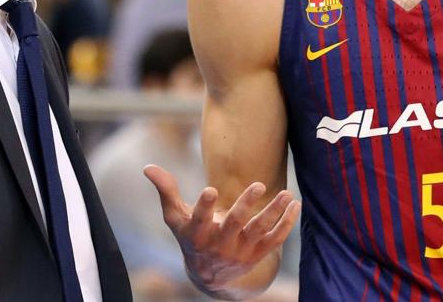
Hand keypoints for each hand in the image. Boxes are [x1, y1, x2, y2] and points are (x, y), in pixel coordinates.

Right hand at [144, 164, 299, 294]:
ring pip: (259, 231)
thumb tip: (147, 167)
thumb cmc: (190, 236)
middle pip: (234, 224)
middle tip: (259, 185)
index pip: (200, 219)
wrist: (209, 275)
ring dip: (273, 213)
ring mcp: (240, 251)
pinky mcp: (257, 255)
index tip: (212, 189)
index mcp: (197, 234)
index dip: (205, 206)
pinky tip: (294, 204)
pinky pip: (275, 239)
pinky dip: (286, 223)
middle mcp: (219, 245)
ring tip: (286, 194)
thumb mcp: (174, 217)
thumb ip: (165, 190)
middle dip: (246, 205)